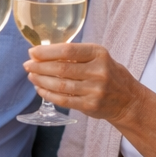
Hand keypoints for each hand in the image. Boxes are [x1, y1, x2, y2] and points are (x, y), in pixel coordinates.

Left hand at [24, 42, 140, 120]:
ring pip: (60, 85)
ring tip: (31, 77)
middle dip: (40, 66)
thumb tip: (42, 54)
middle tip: (27, 65)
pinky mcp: (90, 105)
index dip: (46, 52)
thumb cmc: (108, 74)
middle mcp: (98, 71)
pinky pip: (64, 100)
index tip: (32, 52)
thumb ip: (76, 55)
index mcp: (99, 54)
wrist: (128, 100)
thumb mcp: (98, 58)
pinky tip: (40, 89)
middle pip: (61, 68)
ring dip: (41, 80)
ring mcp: (95, 90)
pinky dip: (48, 94)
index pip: (67, 51)